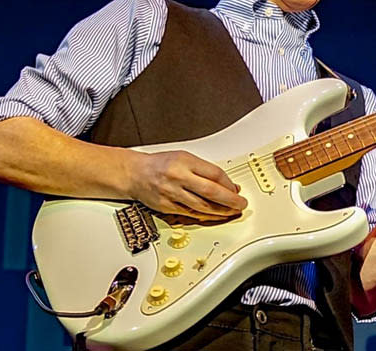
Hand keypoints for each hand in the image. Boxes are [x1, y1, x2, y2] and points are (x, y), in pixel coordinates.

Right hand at [127, 150, 247, 220]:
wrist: (134, 173)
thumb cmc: (161, 164)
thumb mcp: (184, 158)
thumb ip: (205, 170)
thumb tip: (227, 185)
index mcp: (185, 161)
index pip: (215, 174)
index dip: (229, 185)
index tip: (237, 190)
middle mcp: (179, 177)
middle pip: (211, 192)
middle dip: (230, 201)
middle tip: (241, 204)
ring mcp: (172, 193)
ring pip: (202, 207)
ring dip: (220, 212)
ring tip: (231, 212)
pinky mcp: (167, 207)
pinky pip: (191, 214)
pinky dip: (205, 216)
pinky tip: (214, 216)